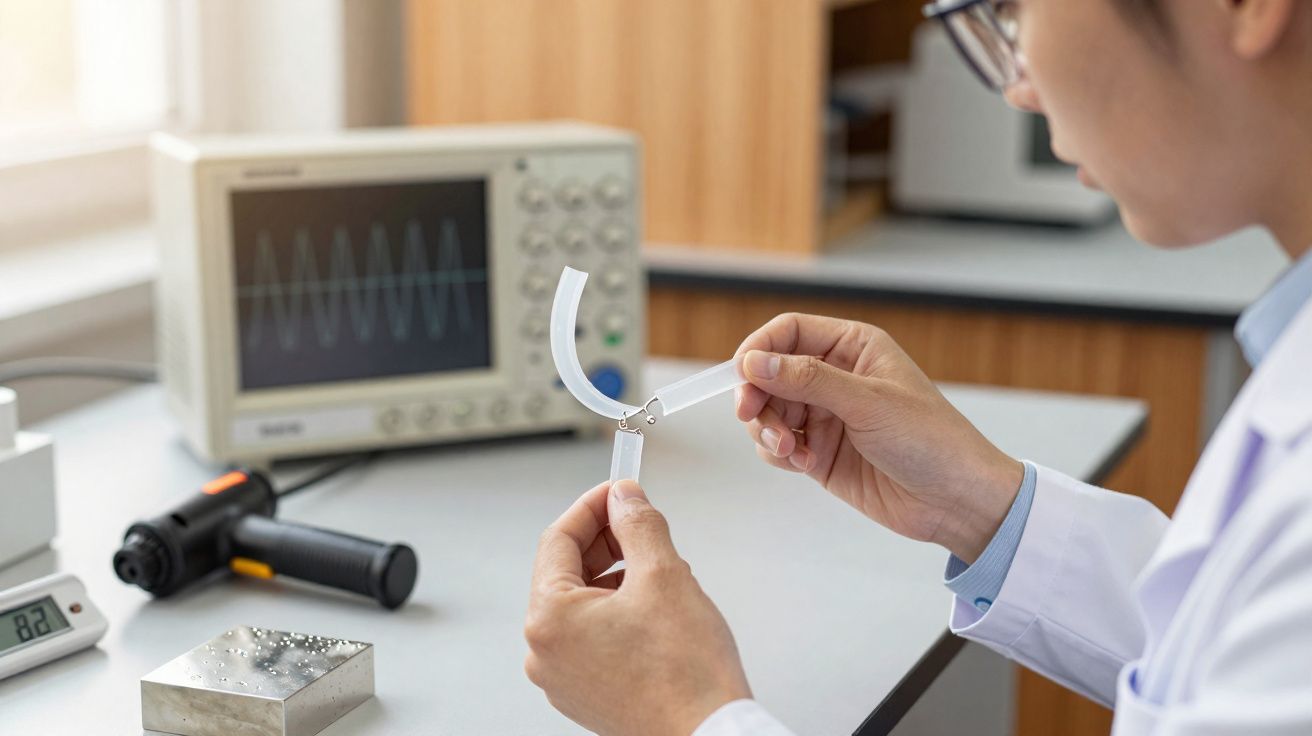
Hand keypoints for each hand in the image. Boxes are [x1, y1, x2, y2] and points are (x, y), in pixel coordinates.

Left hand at [525, 480, 750, 735]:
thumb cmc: (687, 674)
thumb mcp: (665, 574)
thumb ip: (638, 524)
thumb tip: (626, 498)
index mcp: (549, 619)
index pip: (559, 539)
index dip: (593, 506)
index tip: (620, 490)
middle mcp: (544, 651)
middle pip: (566, 571)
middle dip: (607, 542)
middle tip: (642, 522)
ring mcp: (562, 676)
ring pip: (581, 603)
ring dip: (615, 576)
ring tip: (660, 573)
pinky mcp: (585, 692)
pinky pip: (591, 635)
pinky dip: (617, 610)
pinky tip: (654, 608)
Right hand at [735, 313, 1023, 562]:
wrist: (955, 501)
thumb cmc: (932, 441)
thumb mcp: (868, 402)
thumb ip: (808, 380)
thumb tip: (755, 362)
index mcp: (853, 347)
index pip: (790, 332)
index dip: (759, 349)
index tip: (741, 374)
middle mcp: (836, 377)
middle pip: (770, 373)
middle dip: (757, 396)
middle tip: (752, 417)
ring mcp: (826, 416)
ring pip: (769, 411)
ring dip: (768, 429)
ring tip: (790, 450)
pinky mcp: (820, 452)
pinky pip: (778, 445)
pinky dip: (779, 453)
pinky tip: (804, 463)